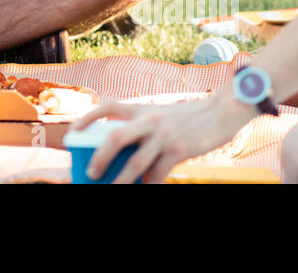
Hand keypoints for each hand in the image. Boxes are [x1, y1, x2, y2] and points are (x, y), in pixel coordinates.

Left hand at [71, 90, 251, 183]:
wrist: (222, 111)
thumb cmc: (189, 118)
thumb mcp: (163, 117)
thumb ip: (144, 134)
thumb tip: (130, 167)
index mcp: (143, 109)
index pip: (108, 107)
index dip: (88, 118)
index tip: (74, 131)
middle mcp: (150, 120)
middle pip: (115, 138)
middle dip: (99, 157)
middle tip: (90, 172)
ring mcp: (164, 135)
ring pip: (135, 162)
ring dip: (121, 180)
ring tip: (112, 189)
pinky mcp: (179, 149)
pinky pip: (158, 173)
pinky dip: (151, 184)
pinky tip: (148, 187)